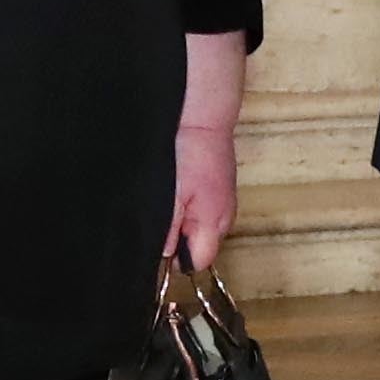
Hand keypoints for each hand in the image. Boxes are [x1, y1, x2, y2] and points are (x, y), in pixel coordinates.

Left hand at [168, 131, 238, 270]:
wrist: (201, 116)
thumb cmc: (191, 151)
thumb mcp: (172, 194)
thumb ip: (169, 228)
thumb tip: (164, 253)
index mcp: (215, 224)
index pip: (196, 262)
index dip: (173, 260)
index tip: (156, 248)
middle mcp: (223, 217)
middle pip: (196, 246)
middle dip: (175, 239)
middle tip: (159, 215)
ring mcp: (221, 202)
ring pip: (195, 227)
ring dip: (178, 220)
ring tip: (168, 197)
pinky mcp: (216, 188)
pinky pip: (197, 207)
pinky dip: (184, 203)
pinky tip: (176, 185)